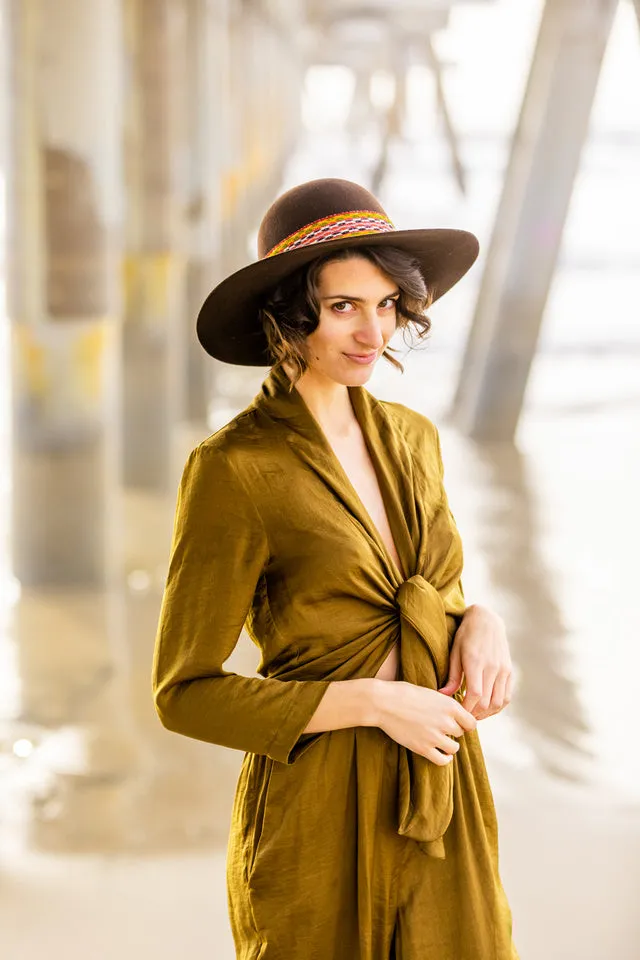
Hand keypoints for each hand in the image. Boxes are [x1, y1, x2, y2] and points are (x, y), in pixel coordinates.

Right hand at [374, 680, 476, 765]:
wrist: (383, 702)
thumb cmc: (404, 693)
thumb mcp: (430, 693)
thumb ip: (445, 704)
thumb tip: (456, 713)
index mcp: (450, 706)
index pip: (471, 722)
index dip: (465, 723)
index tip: (459, 723)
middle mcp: (446, 722)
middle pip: (461, 734)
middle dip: (453, 731)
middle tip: (442, 728)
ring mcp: (435, 737)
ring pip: (454, 748)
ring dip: (449, 745)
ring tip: (441, 741)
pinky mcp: (423, 748)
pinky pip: (442, 760)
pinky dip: (444, 759)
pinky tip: (441, 754)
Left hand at [438, 604, 513, 719]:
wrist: (487, 620)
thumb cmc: (466, 635)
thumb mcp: (455, 652)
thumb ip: (452, 676)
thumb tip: (443, 696)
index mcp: (476, 662)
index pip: (474, 694)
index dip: (466, 709)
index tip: (458, 714)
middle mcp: (492, 667)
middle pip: (486, 702)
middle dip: (474, 714)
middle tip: (463, 718)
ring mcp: (503, 669)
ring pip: (498, 702)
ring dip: (486, 713)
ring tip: (474, 714)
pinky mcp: (509, 671)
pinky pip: (506, 696)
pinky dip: (497, 707)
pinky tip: (486, 708)